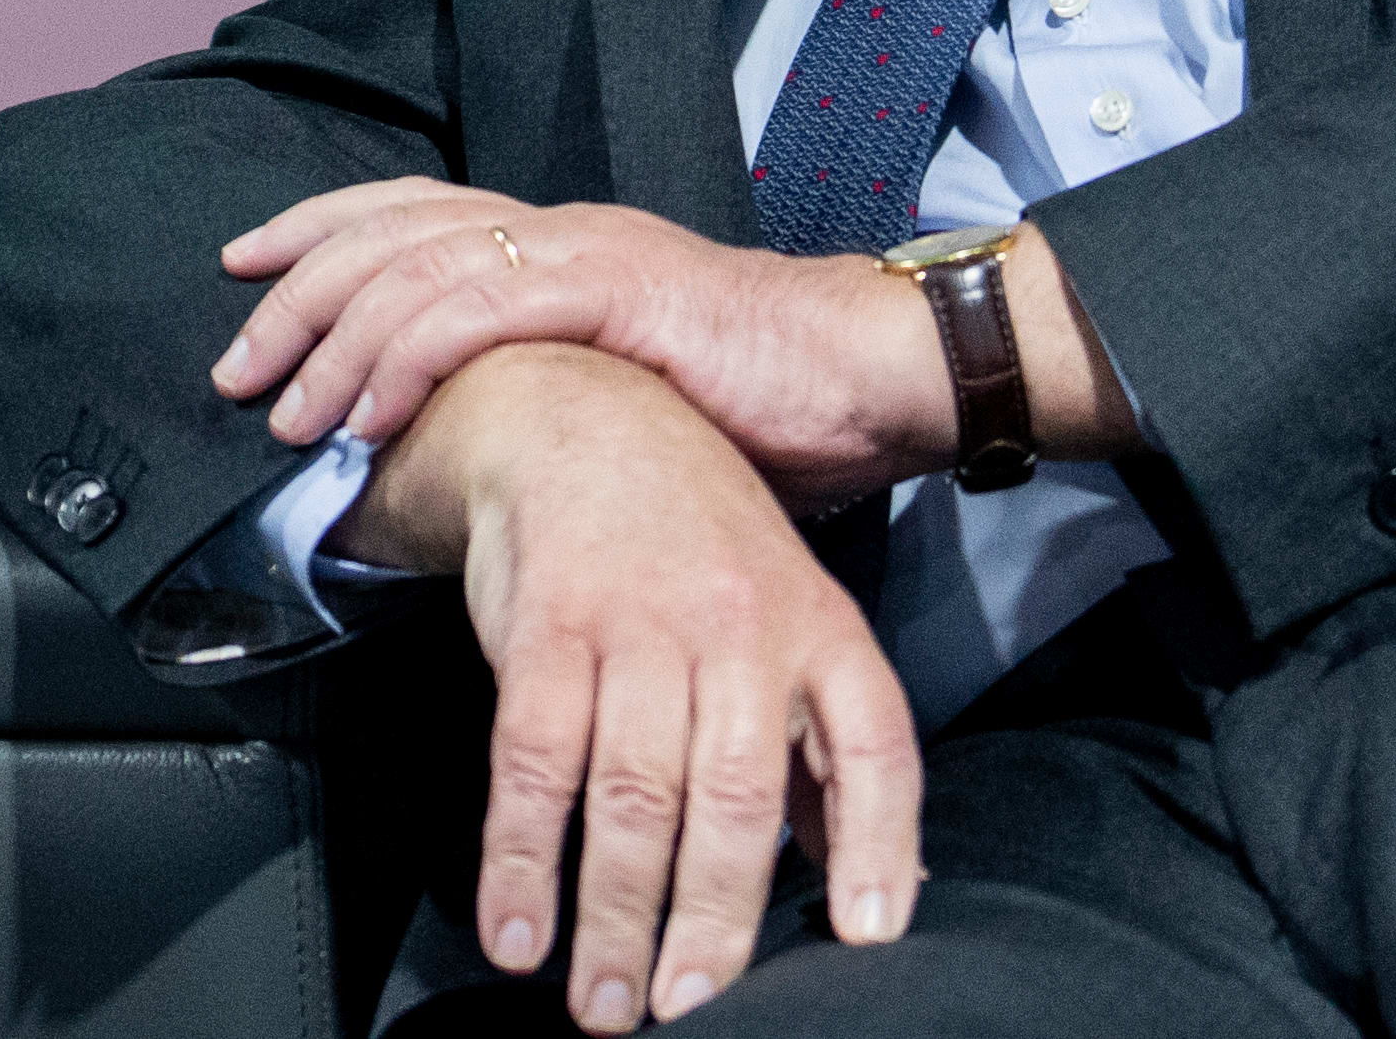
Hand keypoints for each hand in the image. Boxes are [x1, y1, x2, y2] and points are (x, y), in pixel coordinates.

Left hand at [214, 181, 1135, 505]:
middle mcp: (555, 228)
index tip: (240, 270)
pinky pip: (478, 312)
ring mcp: (581, 251)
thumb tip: (471, 446)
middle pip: (385, 233)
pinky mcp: (612, 290)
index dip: (314, 232)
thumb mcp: (625, 389)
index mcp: (555, 241)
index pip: (407, 214)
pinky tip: (364, 408)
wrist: (872, 374)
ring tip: (282, 411)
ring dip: (333, 343)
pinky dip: (406, 360)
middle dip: (294, 294)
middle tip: (232, 362)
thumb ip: (546, 394)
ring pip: (413, 272)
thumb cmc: (763, 403)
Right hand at [343, 343, 917, 1024]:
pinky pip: (532, 760)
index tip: (864, 935)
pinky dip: (520, 856)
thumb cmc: (693, 542)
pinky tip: (516, 928)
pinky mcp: (546, 624)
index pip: (876, 744)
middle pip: (737, 799)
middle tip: (682, 1009)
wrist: (577, 417)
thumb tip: (860, 889)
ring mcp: (639, 623)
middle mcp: (738, 625)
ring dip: (611, 913)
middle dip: (710, 921)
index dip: (879, 843)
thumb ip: (820, 750)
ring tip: (601, 1004)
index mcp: (818, 626)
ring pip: (631, 794)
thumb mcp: (784, 616)